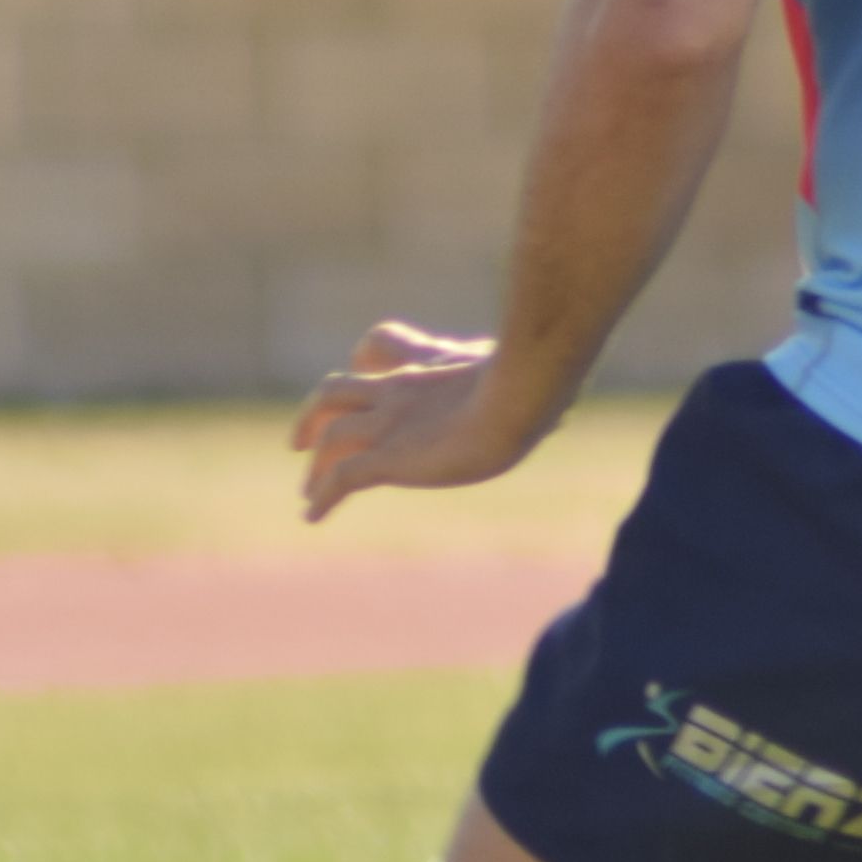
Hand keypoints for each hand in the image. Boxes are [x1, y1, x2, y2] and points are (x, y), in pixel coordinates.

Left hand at [292, 320, 553, 518]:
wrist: (520, 397)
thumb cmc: (537, 383)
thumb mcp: (531, 372)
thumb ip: (529, 383)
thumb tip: (562, 404)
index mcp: (431, 364)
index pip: (384, 345)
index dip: (367, 360)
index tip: (361, 376)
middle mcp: (399, 387)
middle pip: (335, 391)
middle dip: (312, 415)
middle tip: (299, 441)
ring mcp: (388, 421)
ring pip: (329, 436)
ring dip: (314, 465)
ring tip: (307, 492)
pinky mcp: (387, 456)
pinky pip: (340, 477)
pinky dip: (321, 497)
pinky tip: (312, 516)